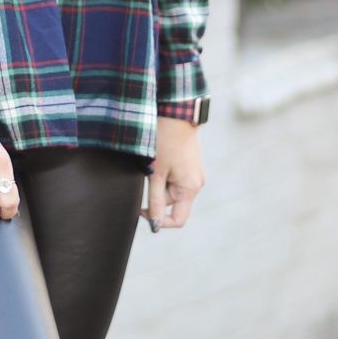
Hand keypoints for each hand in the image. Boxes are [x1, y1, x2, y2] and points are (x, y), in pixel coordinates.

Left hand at [144, 115, 203, 231]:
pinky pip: (174, 178)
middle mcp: (196, 184)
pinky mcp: (190, 165)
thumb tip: (154, 226)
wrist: (176, 113)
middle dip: (155, 193)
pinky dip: (163, 174)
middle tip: (145, 173)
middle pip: (171, 203)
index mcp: (190, 189)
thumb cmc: (165, 141)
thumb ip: (155, 201)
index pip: (177, 219)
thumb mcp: (156, 173)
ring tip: (153, 162)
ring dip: (158, 181)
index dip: (159, 220)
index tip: (141, 210)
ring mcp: (194, 174)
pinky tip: (159, 159)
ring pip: (170, 189)